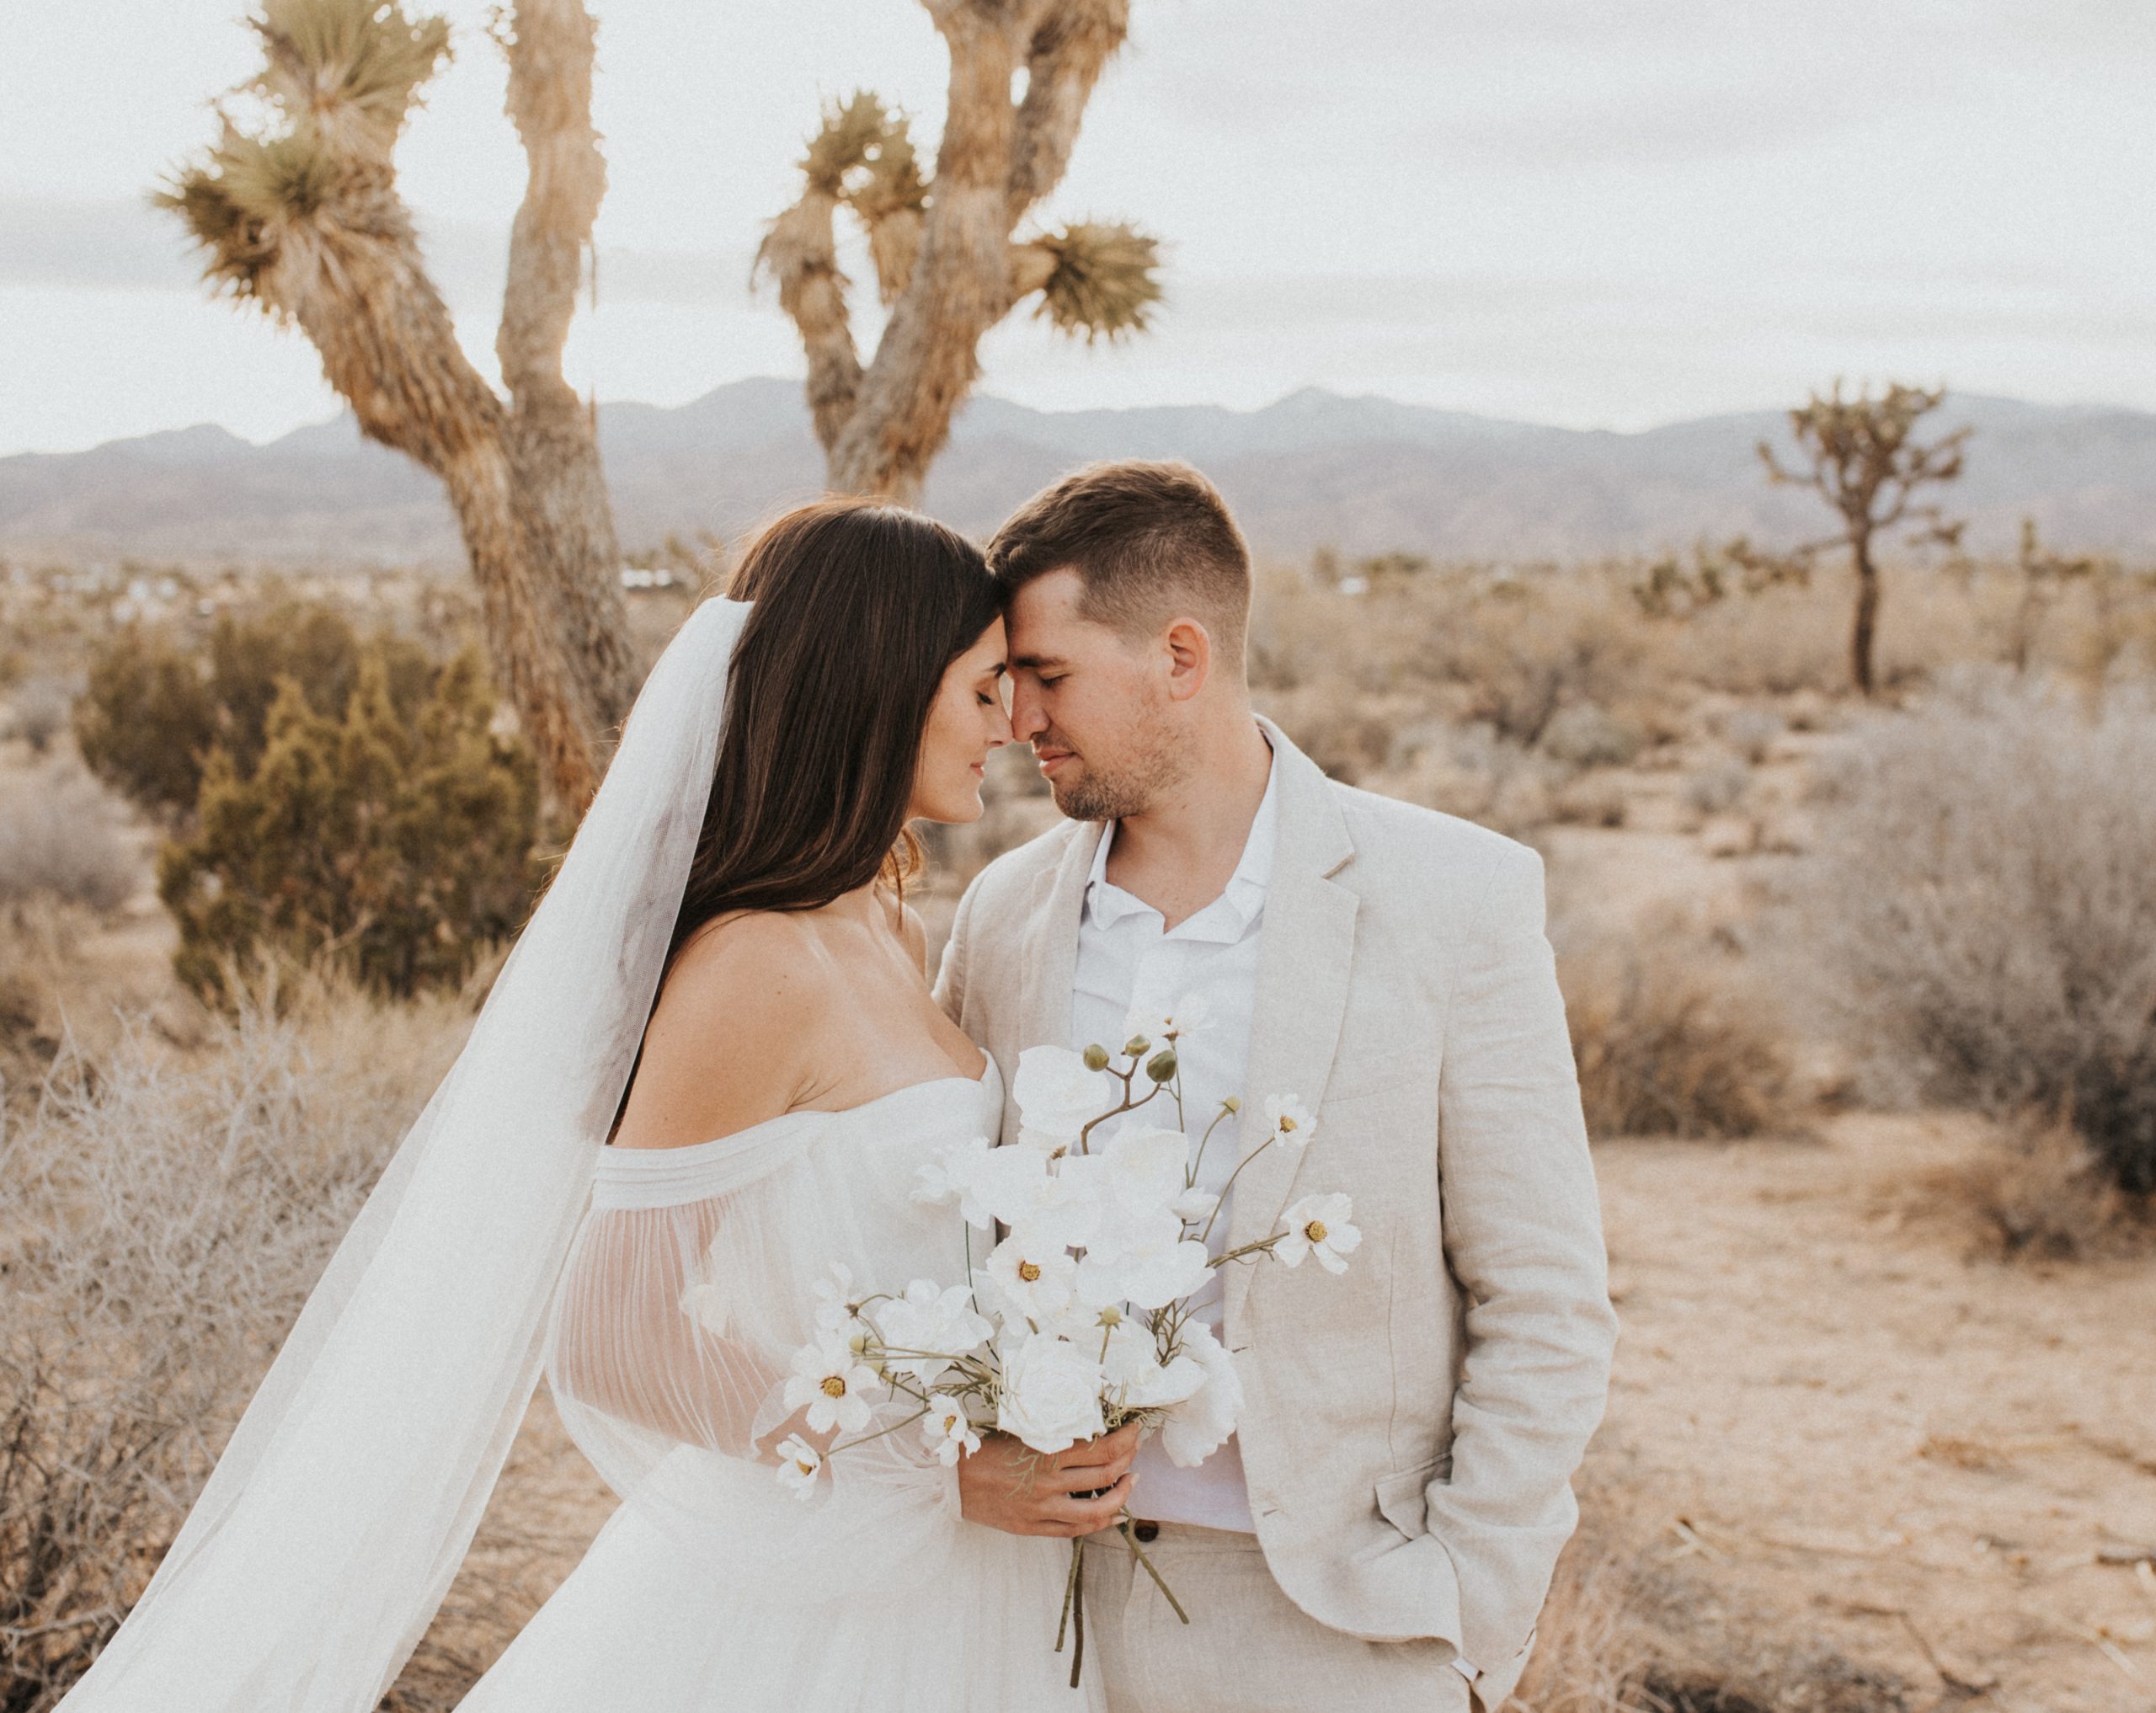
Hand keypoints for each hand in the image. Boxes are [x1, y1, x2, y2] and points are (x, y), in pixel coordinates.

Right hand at [957, 1423, 1139, 1537]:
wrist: (952, 1482)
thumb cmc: (985, 1450)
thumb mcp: (1021, 1433)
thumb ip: (1055, 1435)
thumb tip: (1092, 1428)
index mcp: (1044, 1453)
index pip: (1101, 1448)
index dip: (1126, 1439)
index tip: (1135, 1430)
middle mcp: (1047, 1483)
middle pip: (1105, 1474)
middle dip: (1128, 1460)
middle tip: (1134, 1450)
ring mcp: (1042, 1510)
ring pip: (1098, 1508)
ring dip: (1123, 1494)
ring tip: (1131, 1480)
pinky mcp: (1034, 1528)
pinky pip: (1076, 1530)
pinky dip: (1102, 1522)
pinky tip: (1116, 1512)